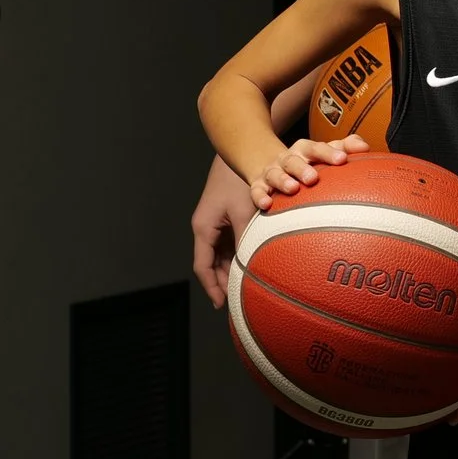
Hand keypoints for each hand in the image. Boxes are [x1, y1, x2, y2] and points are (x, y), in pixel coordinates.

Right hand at [191, 159, 261, 307]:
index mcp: (204, 228)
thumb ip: (246, 239)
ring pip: (221, 255)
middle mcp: (206, 228)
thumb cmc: (240, 182)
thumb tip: (254, 264)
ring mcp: (216, 224)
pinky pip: (230, 244)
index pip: (203, 266)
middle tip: (238, 301)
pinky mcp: (227, 218)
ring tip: (245, 289)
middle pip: (211, 264)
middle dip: (222, 283)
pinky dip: (238, 257)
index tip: (223, 304)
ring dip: (231, 271)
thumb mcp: (244, 213)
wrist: (242, 154)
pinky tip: (252, 266)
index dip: (212, 287)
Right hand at [247, 134, 365, 210]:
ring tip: (293, 189)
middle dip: (303, 168)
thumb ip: (345, 147)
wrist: (270, 163)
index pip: (317, 148)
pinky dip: (260, 196)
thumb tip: (365, 147)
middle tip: (313, 178)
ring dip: (283, 180)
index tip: (342, 160)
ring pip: (275, 174)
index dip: (329, 153)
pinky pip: (256, 190)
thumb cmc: (308, 161)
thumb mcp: (325, 151)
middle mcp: (288, 158)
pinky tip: (266, 204)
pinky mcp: (258, 185)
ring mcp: (272, 171)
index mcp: (306, 149)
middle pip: (294, 160)